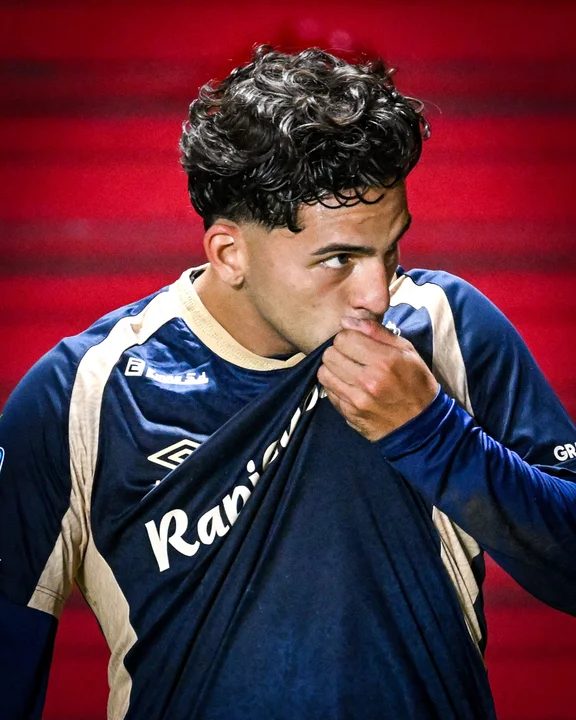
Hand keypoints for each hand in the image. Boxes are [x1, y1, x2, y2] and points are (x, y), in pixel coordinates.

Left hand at [317, 317, 438, 440]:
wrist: (421, 425)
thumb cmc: (416, 383)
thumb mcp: (407, 351)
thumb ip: (377, 332)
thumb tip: (346, 321)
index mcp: (385, 361)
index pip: (344, 337)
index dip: (348, 337)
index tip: (356, 342)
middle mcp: (368, 380)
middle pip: (330, 354)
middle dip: (338, 351)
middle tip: (350, 356)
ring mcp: (357, 400)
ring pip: (324, 372)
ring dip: (332, 368)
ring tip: (347, 370)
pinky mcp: (349, 414)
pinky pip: (328, 391)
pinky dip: (335, 385)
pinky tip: (348, 385)